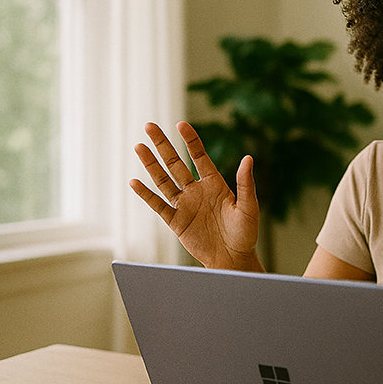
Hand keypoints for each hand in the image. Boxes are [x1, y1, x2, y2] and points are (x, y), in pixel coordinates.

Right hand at [130, 121, 262, 270]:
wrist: (233, 259)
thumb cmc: (245, 233)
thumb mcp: (248, 207)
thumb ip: (245, 184)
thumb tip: (248, 158)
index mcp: (214, 184)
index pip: (199, 156)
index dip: (190, 140)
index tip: (181, 124)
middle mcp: (196, 191)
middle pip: (175, 164)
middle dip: (162, 145)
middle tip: (149, 126)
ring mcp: (184, 205)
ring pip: (163, 181)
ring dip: (151, 164)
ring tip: (139, 147)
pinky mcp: (176, 222)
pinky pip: (158, 205)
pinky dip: (146, 194)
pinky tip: (134, 182)